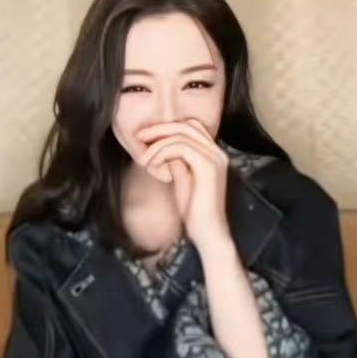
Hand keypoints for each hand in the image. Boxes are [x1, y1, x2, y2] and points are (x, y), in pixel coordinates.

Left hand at [136, 119, 231, 250]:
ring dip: (157, 145)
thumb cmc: (194, 210)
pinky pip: (180, 148)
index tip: (146, 139)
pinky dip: (162, 154)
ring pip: (181, 135)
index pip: (192, 126)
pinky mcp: (207, 167)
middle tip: (138, 138)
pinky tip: (154, 167)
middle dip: (159, 129)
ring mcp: (214, 158)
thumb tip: (163, 147)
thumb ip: (177, 161)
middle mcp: (218, 152)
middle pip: (186, 125)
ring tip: (145, 161)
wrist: (208, 232)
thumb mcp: (182, 179)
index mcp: (214, 154)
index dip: (168, 128)